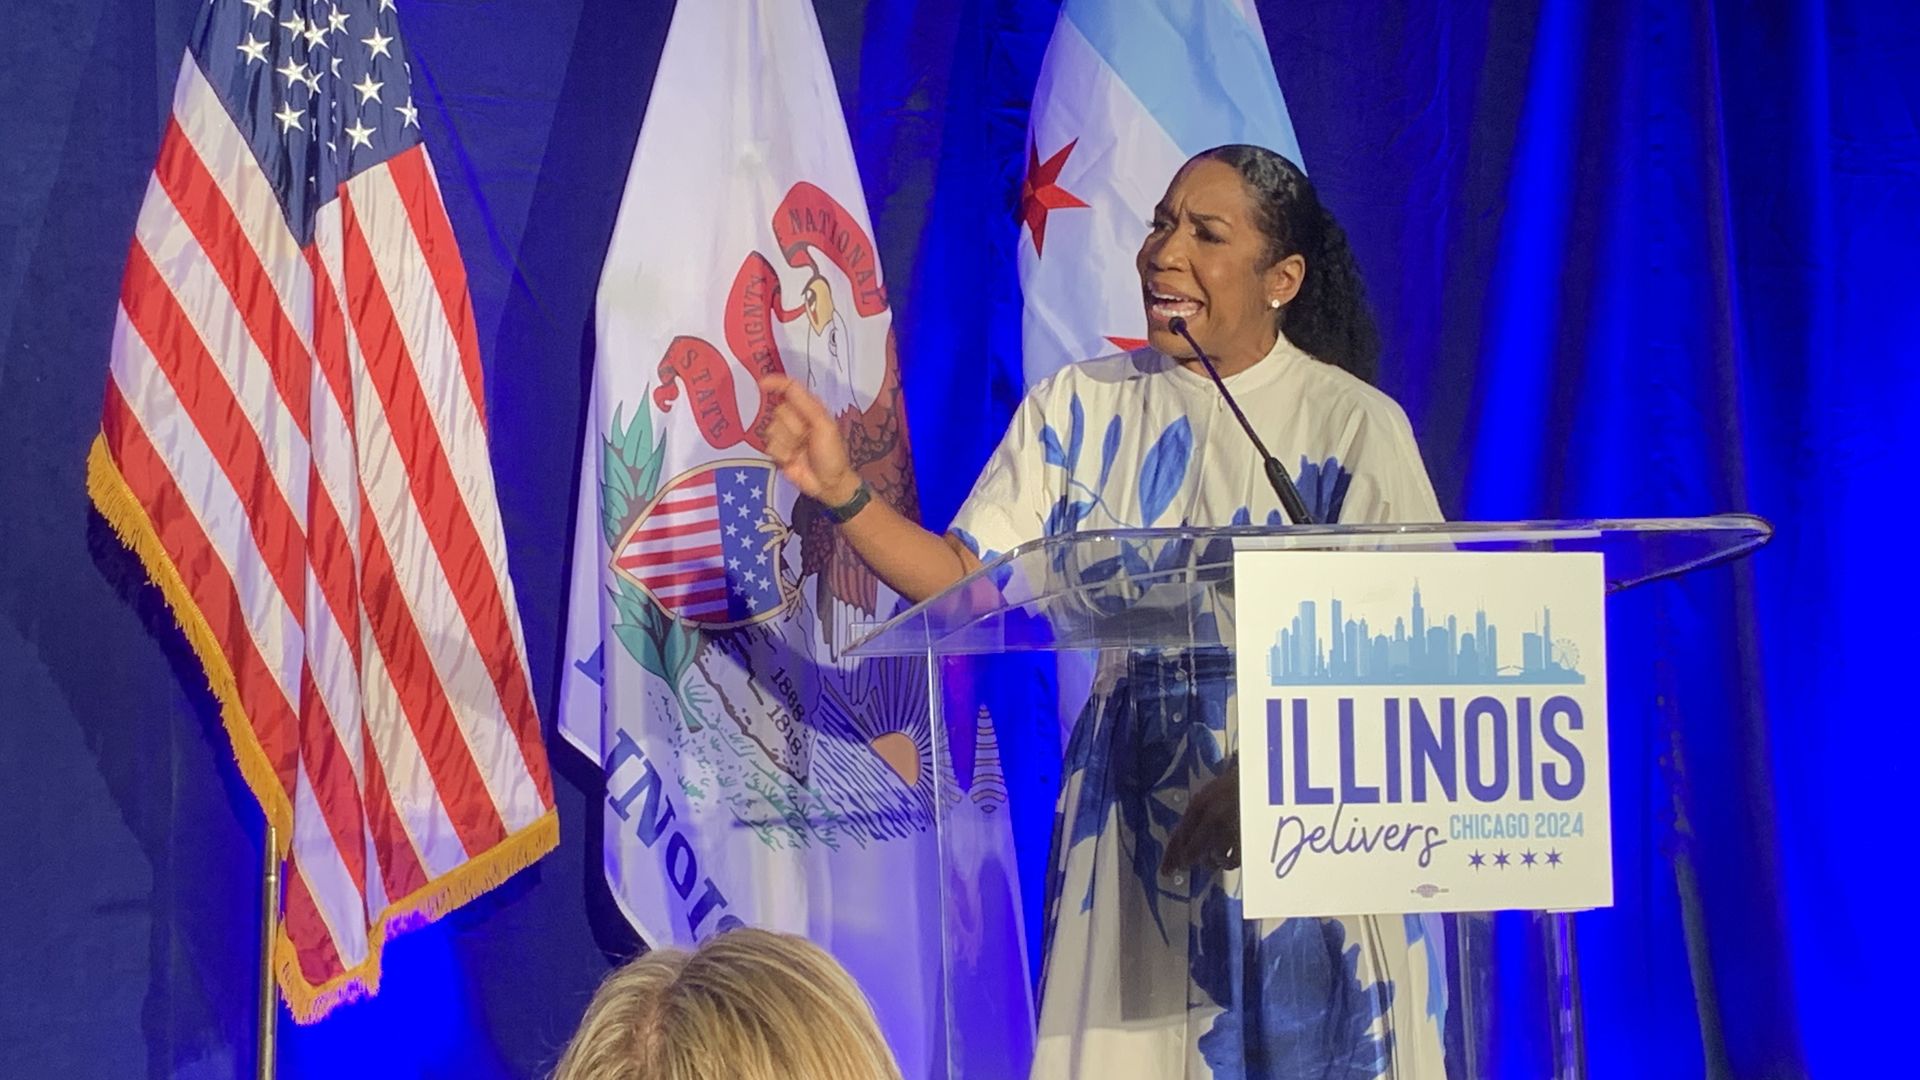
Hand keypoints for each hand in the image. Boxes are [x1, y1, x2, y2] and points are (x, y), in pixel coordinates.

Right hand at [761, 374, 857, 505]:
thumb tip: (783, 385)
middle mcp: (794, 418)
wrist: (828, 482)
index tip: (762, 384)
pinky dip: (782, 453)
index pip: (788, 388)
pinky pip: (769, 445)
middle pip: (778, 412)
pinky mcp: (776, 450)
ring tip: (800, 450)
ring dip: (787, 442)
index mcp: (808, 407)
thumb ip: (804, 403)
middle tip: (806, 438)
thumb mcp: (824, 424)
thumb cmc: (832, 453)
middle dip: (792, 427)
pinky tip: (792, 459)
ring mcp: (784, 434)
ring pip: (771, 429)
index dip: (775, 383)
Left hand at [1161, 758, 1239, 874]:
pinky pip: (1232, 862)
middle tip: (1187, 865)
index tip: (1165, 871)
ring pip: (1211, 859)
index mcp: (1199, 805)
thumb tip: (1180, 843)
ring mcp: (1229, 830)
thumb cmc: (1235, 785)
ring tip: (1214, 854)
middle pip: (1191, 852)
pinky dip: (1228, 863)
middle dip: (1188, 861)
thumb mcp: (1208, 794)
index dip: (1170, 856)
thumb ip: (1194, 816)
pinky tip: (1229, 859)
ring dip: (1210, 861)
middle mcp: (1211, 818)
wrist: (1262, 782)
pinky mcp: (1246, 839)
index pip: (1178, 836)